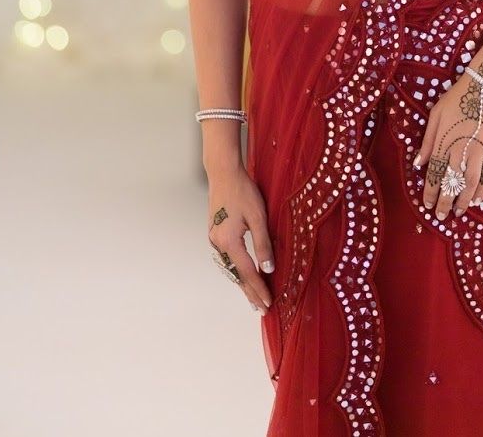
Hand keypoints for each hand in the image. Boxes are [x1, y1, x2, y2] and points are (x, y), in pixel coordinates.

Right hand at [206, 164, 274, 315]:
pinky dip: (236, 269)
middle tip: (261, 309)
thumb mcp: (258, 216)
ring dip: (242, 282)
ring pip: (230, 267)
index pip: (248, 272)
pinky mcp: (214, 233)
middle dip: (249, 292)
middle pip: (236, 275)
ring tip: (254, 297)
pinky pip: (227, 258)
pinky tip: (243, 274)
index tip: (268, 304)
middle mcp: (218, 244)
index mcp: (229, 241)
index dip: (259, 289)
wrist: (223, 173)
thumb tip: (269, 268)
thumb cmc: (243, 191)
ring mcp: (214, 239)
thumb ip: (263, 243)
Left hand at [414, 42, 482, 220]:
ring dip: (463, 200)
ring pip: (470, 183)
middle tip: (442, 216)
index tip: (428, 205)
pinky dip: (482, 189)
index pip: (435, 174)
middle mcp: (460, 150)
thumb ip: (428, 140)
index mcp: (443, 141)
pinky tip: (477, 199)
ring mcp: (479, 151)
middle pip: (452, 182)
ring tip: (459, 212)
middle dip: (445, 202)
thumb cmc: (457, 97)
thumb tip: (418, 163)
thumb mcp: (436, 114)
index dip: (431, 192)